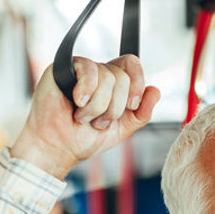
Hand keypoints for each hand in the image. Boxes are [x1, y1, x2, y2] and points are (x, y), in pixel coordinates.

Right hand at [11, 55, 159, 178]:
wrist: (59, 149)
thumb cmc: (84, 139)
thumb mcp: (121, 129)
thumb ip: (141, 113)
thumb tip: (156, 91)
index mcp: (112, 83)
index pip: (131, 64)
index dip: (137, 83)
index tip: (132, 106)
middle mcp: (97, 72)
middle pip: (122, 76)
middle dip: (113, 107)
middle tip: (96, 121)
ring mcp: (80, 69)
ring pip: (107, 77)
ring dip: (97, 107)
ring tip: (82, 118)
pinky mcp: (63, 68)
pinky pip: (88, 69)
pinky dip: (86, 93)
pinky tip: (76, 103)